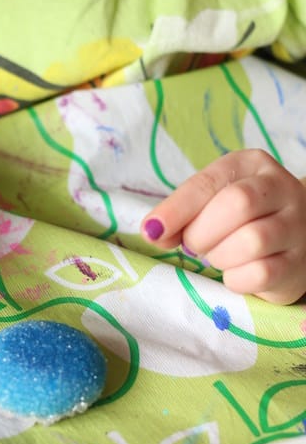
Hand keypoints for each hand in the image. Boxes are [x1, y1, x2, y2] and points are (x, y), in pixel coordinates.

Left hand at [141, 149, 305, 304]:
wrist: (294, 237)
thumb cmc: (241, 216)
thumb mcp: (211, 201)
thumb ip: (182, 213)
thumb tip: (152, 231)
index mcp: (252, 164)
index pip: (210, 181)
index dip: (177, 208)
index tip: (152, 230)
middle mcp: (282, 189)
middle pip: (237, 204)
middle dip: (202, 232)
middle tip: (195, 244)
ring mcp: (296, 227)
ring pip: (251, 241)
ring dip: (220, 256)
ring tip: (218, 255)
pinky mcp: (299, 264)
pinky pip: (261, 274)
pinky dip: (236, 279)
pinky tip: (236, 272)